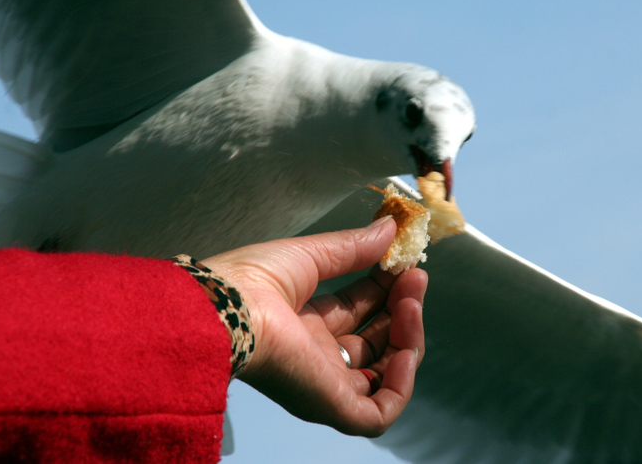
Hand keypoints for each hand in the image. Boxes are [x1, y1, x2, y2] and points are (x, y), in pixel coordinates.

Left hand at [200, 216, 426, 436]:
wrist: (227, 307)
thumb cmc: (251, 279)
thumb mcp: (311, 255)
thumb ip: (354, 247)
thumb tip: (390, 228)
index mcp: (304, 324)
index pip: (359, 310)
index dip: (386, 287)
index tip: (403, 261)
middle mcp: (315, 356)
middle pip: (375, 340)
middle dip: (401, 307)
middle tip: (415, 275)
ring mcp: (324, 383)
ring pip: (383, 375)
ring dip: (407, 338)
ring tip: (411, 301)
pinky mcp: (329, 405)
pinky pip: (378, 413)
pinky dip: (401, 385)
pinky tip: (405, 349)